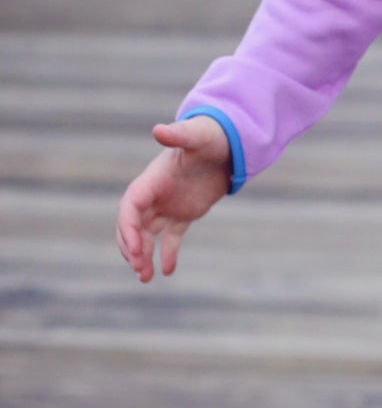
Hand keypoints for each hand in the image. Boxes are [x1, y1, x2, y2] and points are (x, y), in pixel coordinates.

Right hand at [116, 117, 232, 281]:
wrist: (226, 142)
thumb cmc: (210, 136)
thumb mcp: (196, 136)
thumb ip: (178, 135)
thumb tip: (159, 130)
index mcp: (152, 180)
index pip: (130, 207)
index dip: (129, 228)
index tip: (136, 249)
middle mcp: (155, 194)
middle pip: (133, 225)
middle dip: (131, 247)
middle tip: (138, 268)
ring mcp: (168, 205)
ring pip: (148, 235)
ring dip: (143, 255)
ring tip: (146, 277)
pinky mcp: (184, 213)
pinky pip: (171, 237)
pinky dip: (168, 253)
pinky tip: (167, 271)